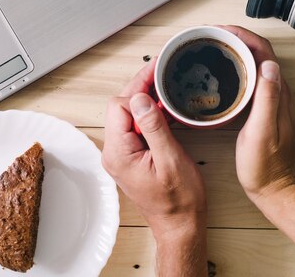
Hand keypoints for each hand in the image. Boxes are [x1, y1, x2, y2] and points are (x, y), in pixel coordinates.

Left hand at [101, 60, 206, 240]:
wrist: (179, 225)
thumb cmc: (179, 201)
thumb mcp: (171, 160)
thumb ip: (153, 127)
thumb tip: (141, 98)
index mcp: (119, 153)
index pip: (120, 106)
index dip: (139, 89)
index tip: (157, 75)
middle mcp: (114, 153)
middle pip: (121, 107)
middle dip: (141, 87)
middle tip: (160, 69)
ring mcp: (122, 155)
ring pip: (128, 115)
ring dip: (145, 98)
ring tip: (163, 82)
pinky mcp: (131, 156)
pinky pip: (135, 127)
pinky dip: (148, 113)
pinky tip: (163, 105)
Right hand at [219, 26, 294, 205]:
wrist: (276, 190)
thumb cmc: (268, 168)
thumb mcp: (263, 132)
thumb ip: (268, 99)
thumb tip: (269, 66)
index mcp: (278, 93)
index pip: (263, 51)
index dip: (242, 35)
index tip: (220, 31)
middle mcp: (278, 93)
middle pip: (258, 53)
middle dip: (236, 38)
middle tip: (211, 36)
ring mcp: (271, 101)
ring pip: (254, 65)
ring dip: (236, 52)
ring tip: (213, 49)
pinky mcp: (264, 111)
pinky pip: (251, 80)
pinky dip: (236, 70)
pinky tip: (222, 76)